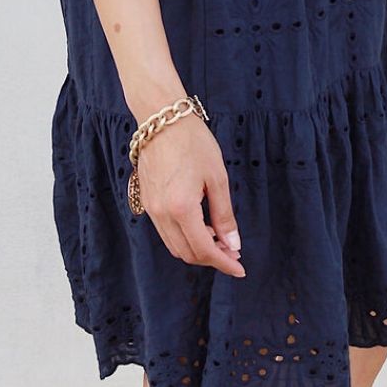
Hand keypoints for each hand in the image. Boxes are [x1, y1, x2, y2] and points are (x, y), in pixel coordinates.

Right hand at [135, 112, 245, 277]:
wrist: (161, 119)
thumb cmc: (193, 143)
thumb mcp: (217, 178)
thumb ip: (224, 215)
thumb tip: (233, 245)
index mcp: (181, 208)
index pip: (203, 250)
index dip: (223, 263)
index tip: (240, 268)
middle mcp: (162, 214)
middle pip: (187, 253)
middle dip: (211, 258)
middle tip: (232, 253)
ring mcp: (151, 209)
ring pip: (174, 245)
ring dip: (196, 249)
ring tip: (219, 239)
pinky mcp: (146, 201)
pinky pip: (165, 232)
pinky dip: (183, 236)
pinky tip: (200, 225)